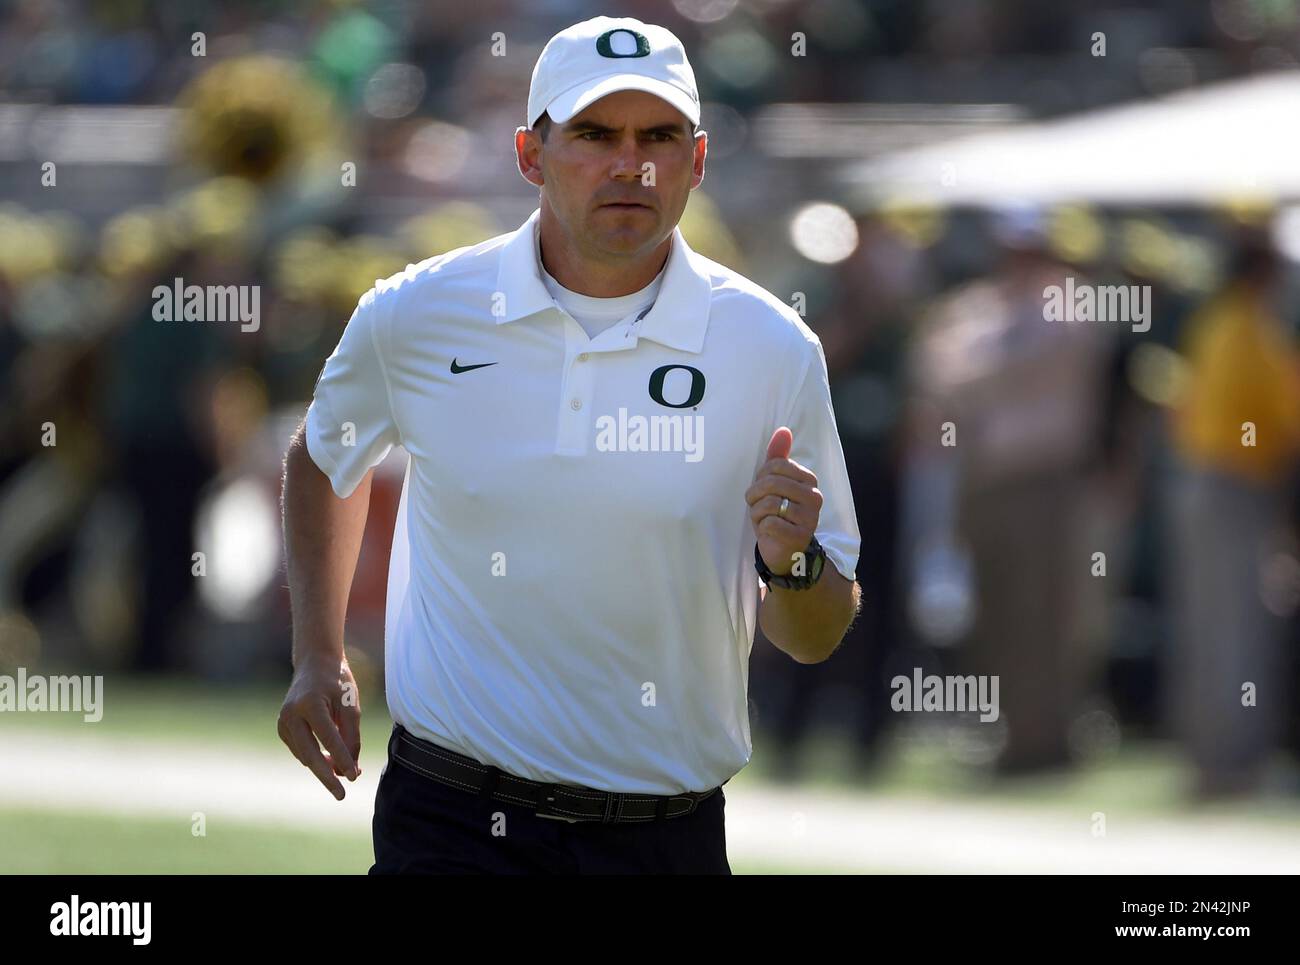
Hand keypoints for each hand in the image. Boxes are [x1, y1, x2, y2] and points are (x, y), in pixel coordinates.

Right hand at [277, 655, 361, 799]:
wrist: (314, 663)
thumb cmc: (337, 682)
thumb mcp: (351, 704)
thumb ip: (351, 735)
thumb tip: (349, 769)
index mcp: (311, 703)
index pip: (328, 738)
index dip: (342, 759)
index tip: (354, 777)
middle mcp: (291, 714)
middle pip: (310, 754)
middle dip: (326, 776)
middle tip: (341, 795)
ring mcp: (283, 722)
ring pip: (305, 755)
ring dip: (324, 767)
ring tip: (347, 770)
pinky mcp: (282, 728)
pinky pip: (301, 750)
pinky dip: (315, 757)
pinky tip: (331, 758)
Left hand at [745, 426, 821, 576]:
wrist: (785, 550)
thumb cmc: (778, 514)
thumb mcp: (775, 484)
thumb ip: (778, 458)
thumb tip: (783, 430)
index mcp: (809, 480)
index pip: (775, 465)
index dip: (760, 479)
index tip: (762, 491)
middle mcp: (814, 496)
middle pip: (771, 483)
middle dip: (755, 496)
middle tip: (758, 507)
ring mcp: (810, 517)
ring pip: (768, 504)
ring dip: (757, 514)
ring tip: (764, 520)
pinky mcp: (800, 536)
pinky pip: (770, 524)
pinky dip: (762, 528)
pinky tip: (769, 532)